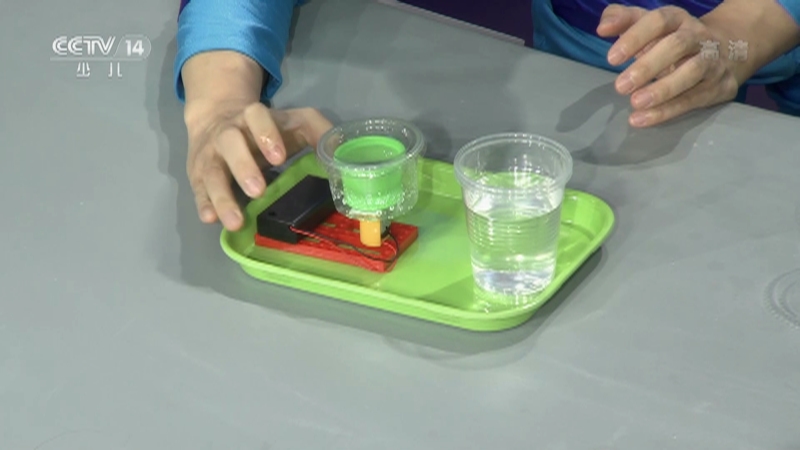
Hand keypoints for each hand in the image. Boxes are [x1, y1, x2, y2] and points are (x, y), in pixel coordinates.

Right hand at [185, 101, 331, 230]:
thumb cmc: (263, 127)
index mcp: (251, 117)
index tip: (279, 157)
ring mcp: (210, 156)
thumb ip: (317, 131)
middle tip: (258, 191)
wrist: (214, 117)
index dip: (266, 134)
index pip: (256, 117)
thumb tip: (342, 151)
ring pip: (211, 173)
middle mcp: (227, 133)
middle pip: (230, 144)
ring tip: (235, 221)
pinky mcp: (198, 176)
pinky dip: (203, 204)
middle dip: (243, 167)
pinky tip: (210, 219)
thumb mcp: (292, 121)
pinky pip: (198, 191)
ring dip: (222, 197)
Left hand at [598, 5, 739, 126]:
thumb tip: (603, 27)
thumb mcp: (648, 26)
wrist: (727, 50)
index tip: (611, 58)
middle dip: (648, 66)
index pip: (658, 21)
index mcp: (678, 19)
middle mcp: (698, 37)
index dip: (635, 38)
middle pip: (677, 45)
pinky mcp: (720, 86)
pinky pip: (695, 99)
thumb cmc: (671, 40)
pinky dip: (667, 111)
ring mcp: (713, 61)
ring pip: (693, 72)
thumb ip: (623, 21)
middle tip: (621, 86)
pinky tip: (643, 119)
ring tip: (635, 103)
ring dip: (663, 90)